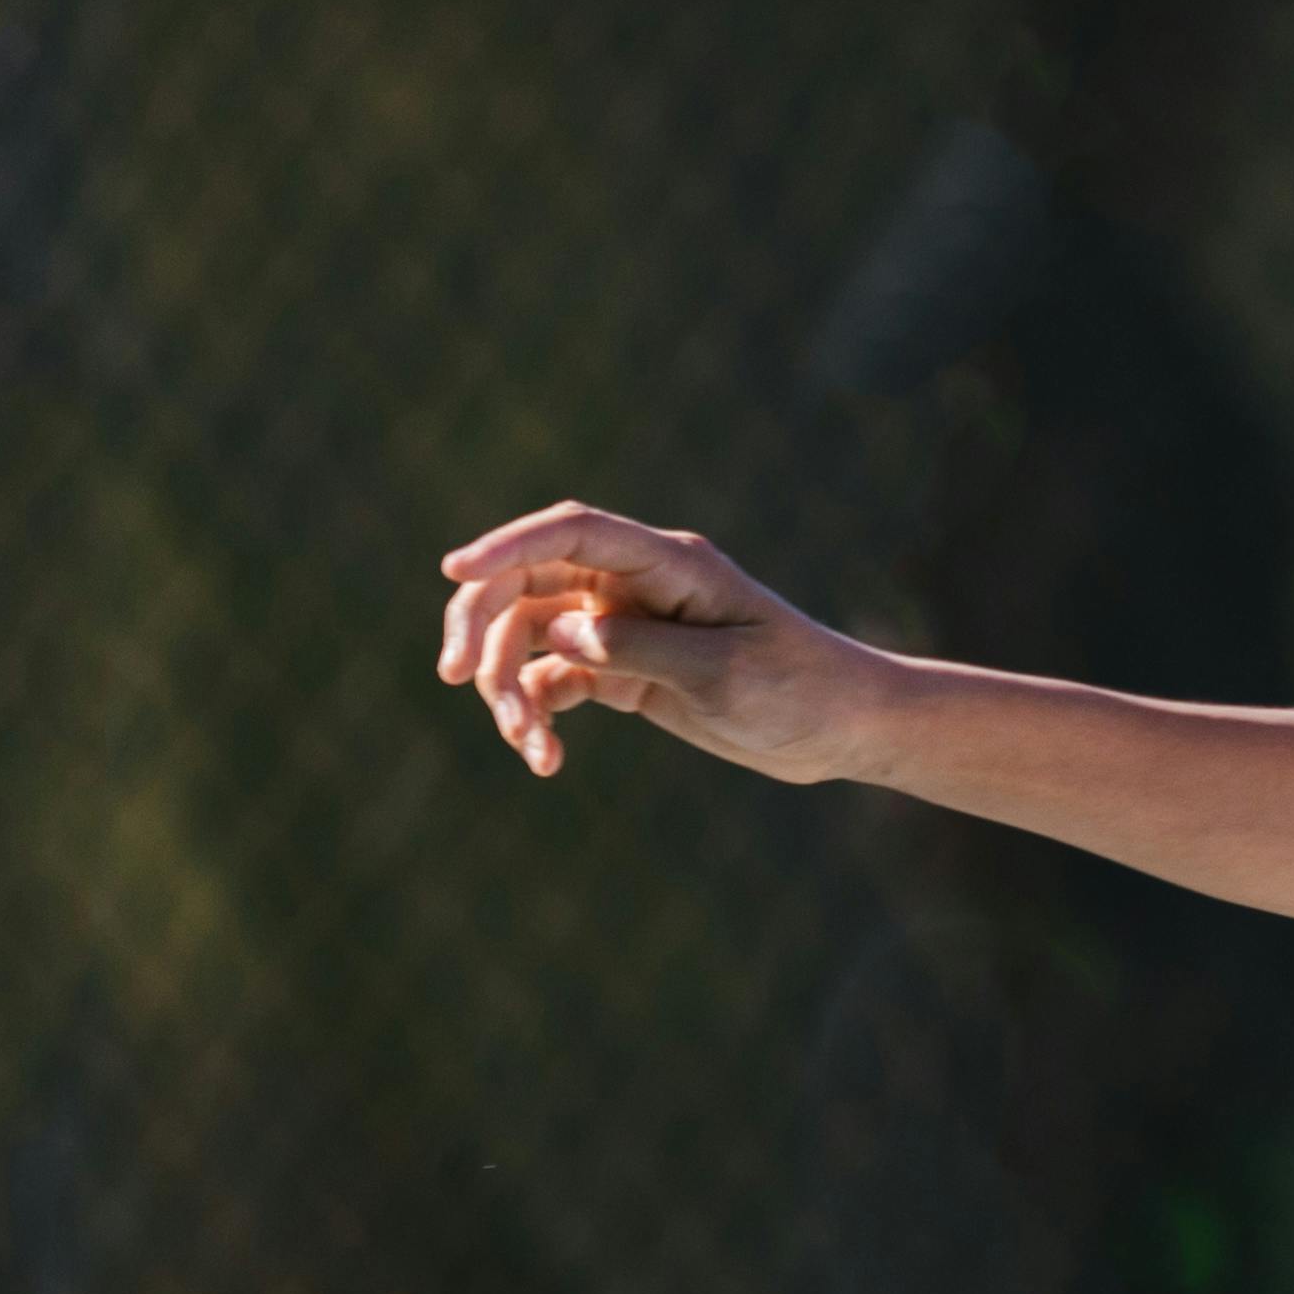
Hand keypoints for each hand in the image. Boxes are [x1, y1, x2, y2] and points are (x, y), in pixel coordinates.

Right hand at [433, 501, 880, 783]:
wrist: (842, 728)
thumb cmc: (800, 689)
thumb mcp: (722, 674)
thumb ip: (637, 648)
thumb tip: (557, 631)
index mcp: (670, 563)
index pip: (574, 533)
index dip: (507, 542)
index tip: (451, 570)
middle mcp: (637, 583)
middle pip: (528, 579)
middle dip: (482, 624)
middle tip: (451, 677)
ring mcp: (624, 624)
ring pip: (530, 635)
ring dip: (508, 686)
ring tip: (527, 745)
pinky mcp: (621, 668)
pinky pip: (553, 679)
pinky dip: (537, 715)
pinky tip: (545, 760)